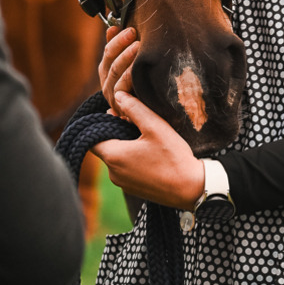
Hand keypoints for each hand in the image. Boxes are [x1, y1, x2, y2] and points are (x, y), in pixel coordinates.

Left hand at [92, 91, 204, 210]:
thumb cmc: (173, 156)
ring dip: (125, 145)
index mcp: (114, 157)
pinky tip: (150, 151)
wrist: (191, 188)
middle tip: (136, 121)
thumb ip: (134, 109)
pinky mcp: (133, 189)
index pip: (92, 139)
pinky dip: (132, 157)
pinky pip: (125, 168)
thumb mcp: (155, 126)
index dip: (101, 125)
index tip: (116, 114)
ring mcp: (123, 184)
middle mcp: (113, 173)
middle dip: (117, 132)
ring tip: (146, 135)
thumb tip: (118, 95)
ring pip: (116, 158)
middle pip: (105, 147)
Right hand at [99, 26, 138, 113]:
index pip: (108, 53)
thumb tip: (113, 26)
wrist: (145, 115)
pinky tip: (139, 71)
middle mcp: (107, 84)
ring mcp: (114, 97)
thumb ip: (119, 46)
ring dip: (127, 59)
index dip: (117, 40)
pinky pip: (124, 91)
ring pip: (116, 75)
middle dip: (122, 46)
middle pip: (111, 63)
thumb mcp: (127, 63)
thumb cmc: (137, 84)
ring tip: (139, 47)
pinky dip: (130, 78)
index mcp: (107, 71)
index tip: (129, 29)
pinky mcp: (122, 108)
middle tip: (135, 34)